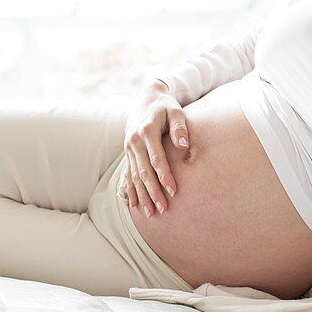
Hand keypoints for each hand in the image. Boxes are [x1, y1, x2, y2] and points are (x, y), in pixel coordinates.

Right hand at [120, 81, 189, 217]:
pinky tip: (134, 204)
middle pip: (143, 171)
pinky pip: (127, 174)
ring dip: (142, 195)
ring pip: (134, 176)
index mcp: (147, 130)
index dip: (164, 176)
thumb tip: (184, 146)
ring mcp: (128, 147)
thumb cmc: (166, 106)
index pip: (156, 158)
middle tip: (163, 209)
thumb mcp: (176, 111)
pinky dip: (130, 189)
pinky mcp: (127, 152)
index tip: (174, 191)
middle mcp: (134, 141)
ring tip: (151, 213)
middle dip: (153, 192)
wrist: (147, 98)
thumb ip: (180, 128)